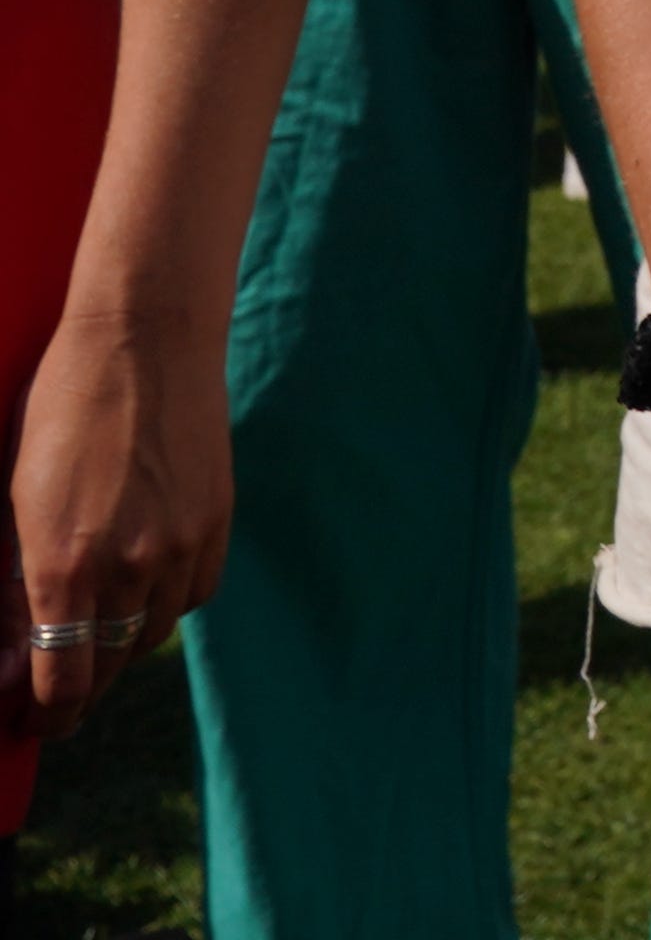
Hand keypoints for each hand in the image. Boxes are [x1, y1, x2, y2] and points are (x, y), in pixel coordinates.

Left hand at [11, 311, 224, 738]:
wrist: (145, 338)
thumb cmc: (58, 411)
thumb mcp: (10, 500)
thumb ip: (10, 585)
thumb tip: (13, 655)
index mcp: (64, 564)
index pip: (61, 681)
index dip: (44, 716)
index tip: (29, 723)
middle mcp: (130, 565)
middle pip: (108, 665)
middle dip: (76, 687)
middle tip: (50, 687)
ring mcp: (182, 543)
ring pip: (154, 632)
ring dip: (120, 645)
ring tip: (93, 632)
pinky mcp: (217, 520)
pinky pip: (193, 593)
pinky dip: (165, 605)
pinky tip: (141, 588)